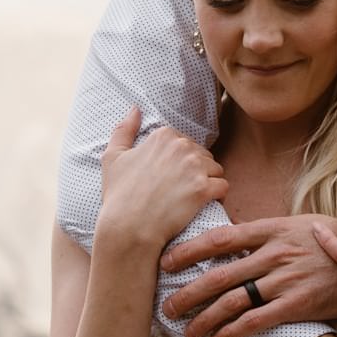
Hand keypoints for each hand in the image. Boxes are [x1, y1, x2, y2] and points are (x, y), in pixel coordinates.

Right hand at [99, 107, 227, 248]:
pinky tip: (205, 204)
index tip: (171, 178)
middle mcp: (181, 147)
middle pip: (203, 155)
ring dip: (209, 183)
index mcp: (163, 136)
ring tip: (194, 198)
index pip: (186, 143)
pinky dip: (218, 196)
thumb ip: (124, 130)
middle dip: (197, 171)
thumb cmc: (119, 195)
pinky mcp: (203, 189)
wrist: (128, 228)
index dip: (181, 162)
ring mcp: (194, 167)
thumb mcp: (112, 158)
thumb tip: (135, 108)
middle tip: (181, 190)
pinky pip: (223, 187)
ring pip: (216, 169)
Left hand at [159, 213, 336, 336]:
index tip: (165, 262)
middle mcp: (273, 253)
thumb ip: (264, 235)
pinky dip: (233, 333)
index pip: (219, 238)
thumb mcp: (296, 225)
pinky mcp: (298, 304)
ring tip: (187, 332)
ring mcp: (285, 279)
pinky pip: (257, 321)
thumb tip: (231, 240)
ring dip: (204, 319)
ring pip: (233, 301)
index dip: (188, 251)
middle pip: (218, 275)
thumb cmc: (331, 240)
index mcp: (270, 230)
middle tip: (165, 309)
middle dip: (187, 294)